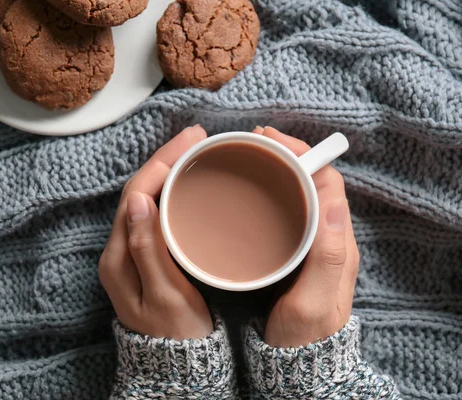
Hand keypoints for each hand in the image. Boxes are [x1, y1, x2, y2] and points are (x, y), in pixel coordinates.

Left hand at [99, 126, 213, 339]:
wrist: (175, 364)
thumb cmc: (177, 334)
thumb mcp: (166, 295)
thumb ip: (148, 250)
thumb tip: (139, 202)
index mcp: (119, 257)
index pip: (136, 195)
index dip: (160, 163)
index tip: (189, 142)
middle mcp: (117, 250)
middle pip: (137, 192)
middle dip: (164, 160)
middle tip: (195, 138)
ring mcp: (128, 253)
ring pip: (144, 200)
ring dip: (165, 173)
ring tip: (191, 153)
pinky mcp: (141, 257)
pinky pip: (151, 214)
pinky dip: (167, 192)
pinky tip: (183, 184)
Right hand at [254, 126, 359, 347]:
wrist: (298, 362)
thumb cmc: (302, 335)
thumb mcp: (312, 303)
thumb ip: (326, 257)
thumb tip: (333, 203)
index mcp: (337, 244)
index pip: (327, 184)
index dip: (304, 156)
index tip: (272, 141)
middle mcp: (329, 238)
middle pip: (315, 182)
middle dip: (289, 155)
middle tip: (255, 142)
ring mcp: (314, 244)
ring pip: (303, 193)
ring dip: (281, 169)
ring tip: (252, 157)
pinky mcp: (299, 250)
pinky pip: (292, 209)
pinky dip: (275, 190)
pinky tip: (254, 190)